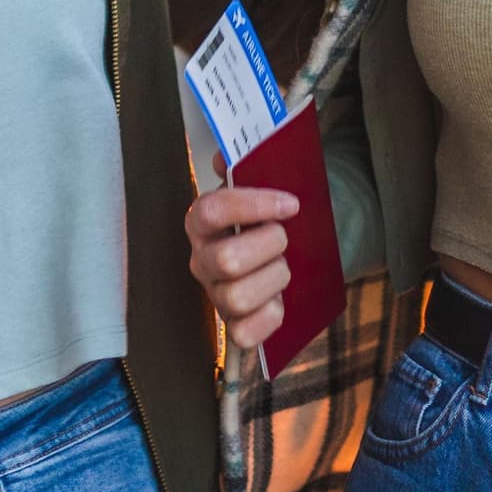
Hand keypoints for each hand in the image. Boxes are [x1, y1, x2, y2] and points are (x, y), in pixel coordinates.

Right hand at [185, 168, 298, 351]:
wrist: (289, 248)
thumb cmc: (270, 215)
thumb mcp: (262, 183)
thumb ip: (246, 163)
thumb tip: (224, 156)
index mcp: (202, 221)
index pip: (211, 210)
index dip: (252, 206)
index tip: (290, 203)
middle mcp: (202, 260)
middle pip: (227, 260)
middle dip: (268, 246)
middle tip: (284, 237)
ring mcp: (215, 295)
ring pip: (238, 297)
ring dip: (274, 279)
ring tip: (282, 267)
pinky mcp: (234, 327)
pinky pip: (245, 334)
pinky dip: (270, 317)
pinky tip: (278, 300)